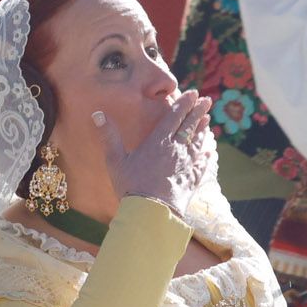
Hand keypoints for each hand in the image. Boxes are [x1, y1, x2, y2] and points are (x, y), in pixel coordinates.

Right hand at [97, 90, 215, 219]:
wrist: (150, 212)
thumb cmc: (130, 186)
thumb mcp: (115, 160)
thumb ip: (108, 136)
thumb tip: (97, 114)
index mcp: (158, 142)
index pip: (174, 117)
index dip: (184, 104)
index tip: (193, 93)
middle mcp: (176, 150)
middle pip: (190, 127)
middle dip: (198, 112)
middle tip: (207, 101)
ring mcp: (186, 165)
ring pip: (198, 143)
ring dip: (203, 131)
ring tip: (208, 121)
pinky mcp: (191, 181)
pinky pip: (201, 165)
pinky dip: (206, 157)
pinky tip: (209, 152)